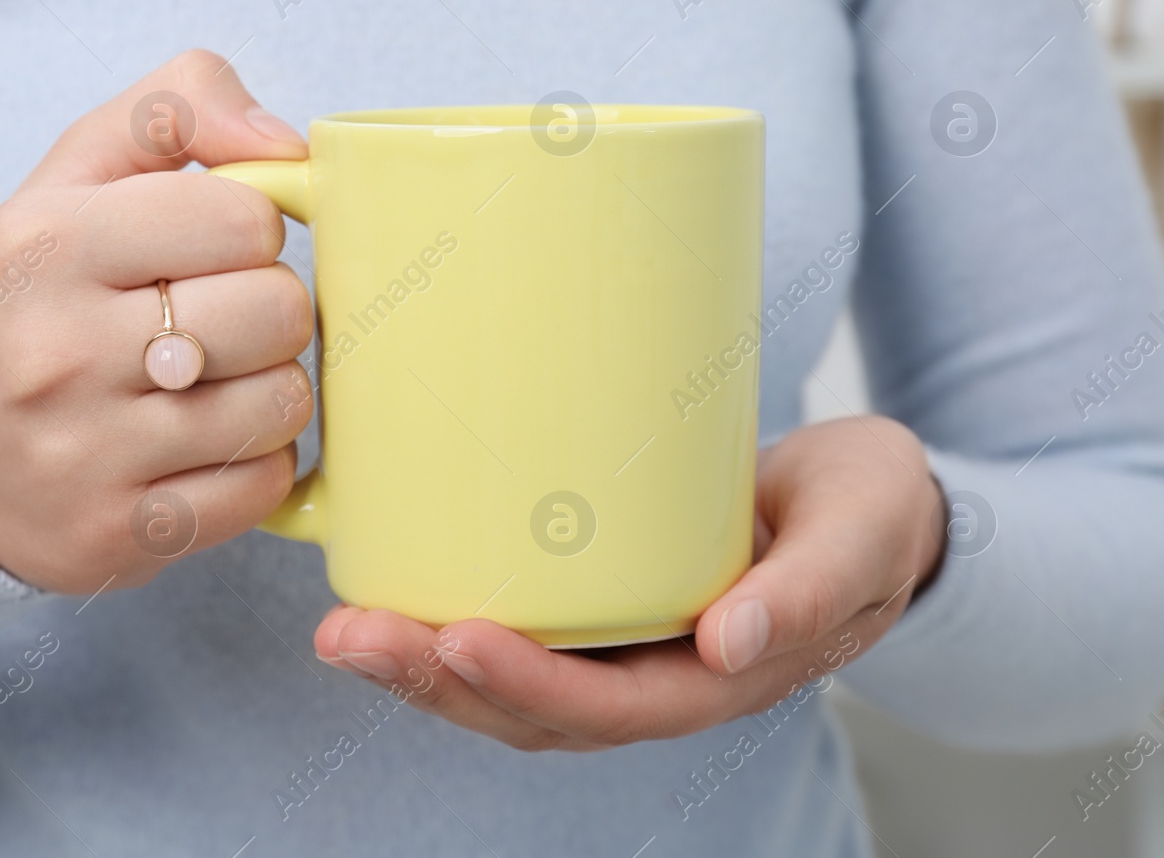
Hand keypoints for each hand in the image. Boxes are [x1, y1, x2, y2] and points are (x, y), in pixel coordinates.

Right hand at [0, 50, 316, 592]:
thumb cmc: (34, 300)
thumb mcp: (69, 179)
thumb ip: (172, 110)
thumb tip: (286, 141)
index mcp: (47, 244)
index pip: (241, 216)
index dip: (250, 230)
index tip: (214, 250)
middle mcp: (56, 351)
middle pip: (276, 310)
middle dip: (269, 309)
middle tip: (223, 319)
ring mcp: (84, 455)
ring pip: (281, 402)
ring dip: (271, 388)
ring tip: (217, 382)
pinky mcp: (120, 535)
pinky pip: (265, 484)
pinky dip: (259, 462)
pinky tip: (209, 444)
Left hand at [314, 416, 946, 750]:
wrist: (862, 499)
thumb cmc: (867, 511)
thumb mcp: (864, 535)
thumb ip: (810, 591)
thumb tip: (727, 644)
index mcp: (720, 677)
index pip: (611, 708)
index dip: (531, 687)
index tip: (458, 637)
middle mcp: (658, 677)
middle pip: (533, 711)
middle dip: (437, 682)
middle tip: (350, 637)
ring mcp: (622, 645)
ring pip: (507, 682)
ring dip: (422, 663)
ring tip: (343, 628)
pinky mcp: (597, 600)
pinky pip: (516, 629)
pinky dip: (446, 620)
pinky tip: (388, 587)